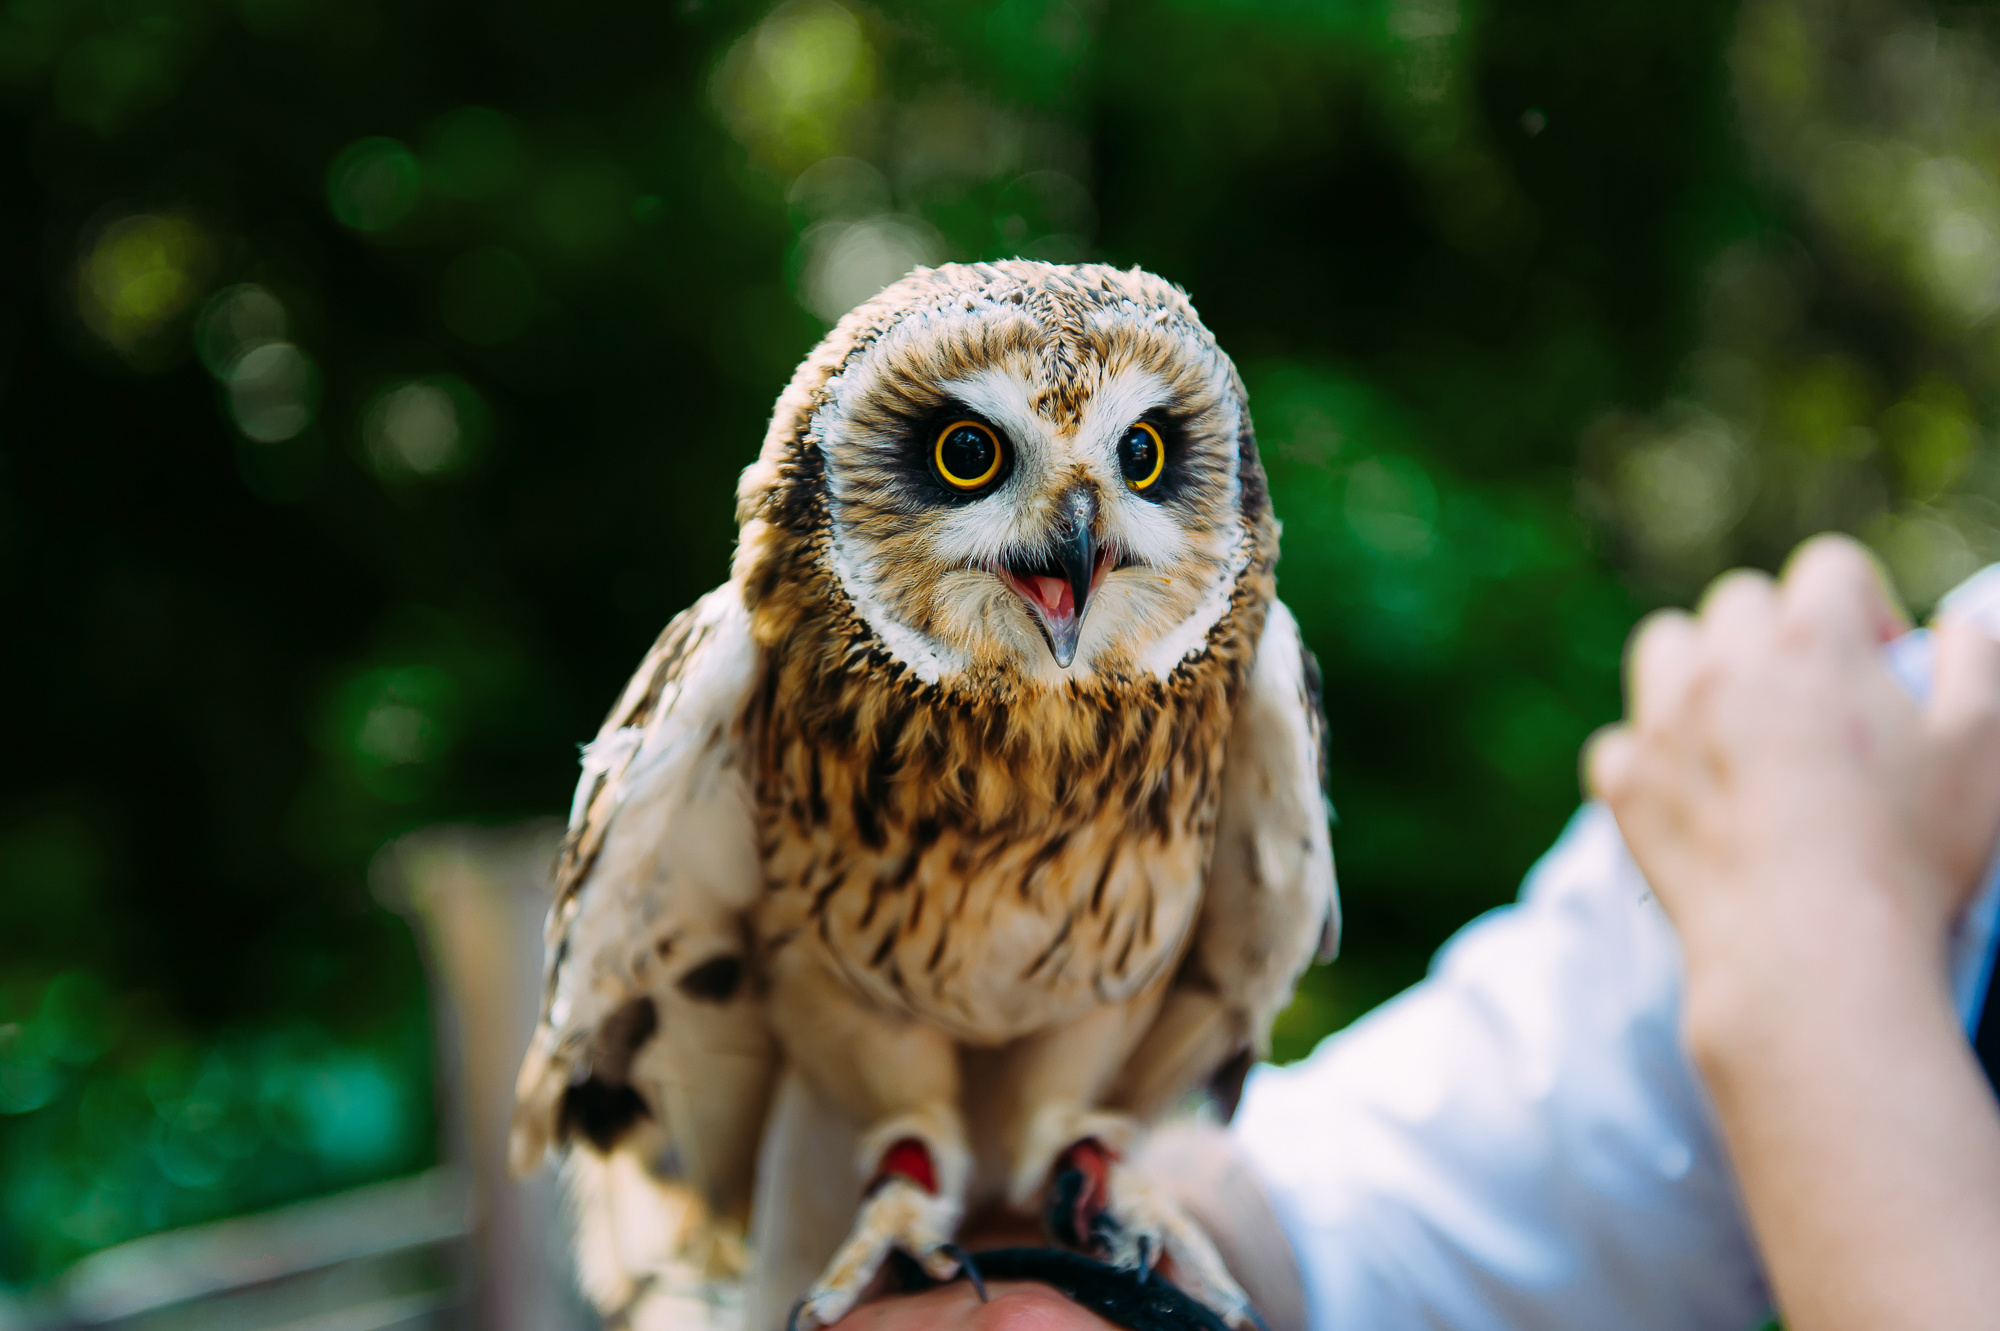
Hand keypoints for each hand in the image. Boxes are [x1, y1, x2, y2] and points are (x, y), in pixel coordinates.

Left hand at [1587, 535, 1999, 1035]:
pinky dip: (1650, 759)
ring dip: (1698, 669)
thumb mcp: (1985, 746)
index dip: (1864, 606)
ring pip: (1665, 646)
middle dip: (1778, 634)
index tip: (1882, 663)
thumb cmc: (1908, 852)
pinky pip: (1621, 742)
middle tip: (1814, 702)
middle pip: (1739, 601)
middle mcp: (1724, 666)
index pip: (1830, 565)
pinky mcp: (1624, 783)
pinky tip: (1692, 791)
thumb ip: (1976, 661)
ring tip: (1740, 724)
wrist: (1811, 951)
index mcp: (1812, 642)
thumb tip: (1954, 629)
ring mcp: (1662, 722)